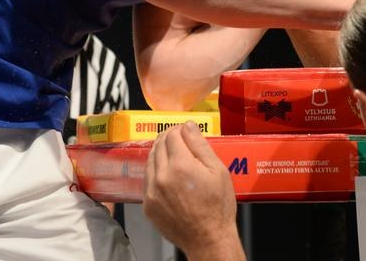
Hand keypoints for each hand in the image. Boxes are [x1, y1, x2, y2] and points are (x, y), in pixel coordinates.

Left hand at [143, 123, 242, 259]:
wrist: (208, 239)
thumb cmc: (218, 207)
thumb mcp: (218, 171)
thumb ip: (200, 145)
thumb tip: (188, 126)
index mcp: (180, 165)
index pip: (172, 135)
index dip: (180, 129)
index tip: (186, 131)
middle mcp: (161, 177)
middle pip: (159, 145)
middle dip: (169, 138)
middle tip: (180, 140)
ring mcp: (151, 192)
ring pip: (150, 160)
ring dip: (160, 153)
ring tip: (173, 155)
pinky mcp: (147, 205)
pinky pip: (147, 179)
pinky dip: (156, 172)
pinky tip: (168, 175)